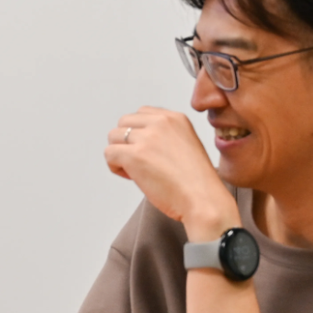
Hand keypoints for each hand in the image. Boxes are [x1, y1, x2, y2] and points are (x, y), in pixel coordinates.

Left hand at [104, 106, 236, 240]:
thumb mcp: (185, 144)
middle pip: (124, 122)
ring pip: (113, 136)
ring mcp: (147, 138)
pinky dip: (114, 166)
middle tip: (139, 162)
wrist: (203, 199)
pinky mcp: (134, 155)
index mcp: (176, 118)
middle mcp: (161, 123)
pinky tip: (131, 177)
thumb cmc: (196, 182)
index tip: (148, 151)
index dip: (139, 133)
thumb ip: (164, 136)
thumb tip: (138, 141)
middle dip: (126, 142)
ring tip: (136, 170)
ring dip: (119, 153)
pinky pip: (109, 153)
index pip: (142, 113)